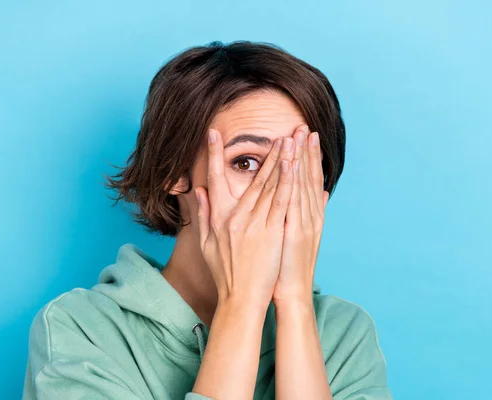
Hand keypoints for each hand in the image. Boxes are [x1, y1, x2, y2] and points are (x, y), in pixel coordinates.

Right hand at [195, 128, 295, 306]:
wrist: (241, 298)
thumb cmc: (225, 273)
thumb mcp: (206, 244)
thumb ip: (203, 214)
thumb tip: (198, 190)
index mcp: (220, 217)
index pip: (215, 179)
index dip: (213, 154)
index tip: (213, 133)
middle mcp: (237, 216)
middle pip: (253, 178)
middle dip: (267, 152)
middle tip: (278, 131)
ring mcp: (256, 224)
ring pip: (270, 186)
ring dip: (281, 161)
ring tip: (291, 139)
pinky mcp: (273, 232)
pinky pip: (282, 202)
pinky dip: (288, 181)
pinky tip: (294, 165)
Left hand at [273, 125, 328, 304]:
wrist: (291, 292)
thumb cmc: (288, 266)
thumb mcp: (300, 236)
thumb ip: (308, 212)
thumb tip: (322, 193)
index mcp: (309, 215)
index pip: (309, 180)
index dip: (309, 157)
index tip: (306, 136)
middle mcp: (310, 215)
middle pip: (309, 177)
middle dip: (307, 151)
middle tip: (305, 126)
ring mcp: (305, 222)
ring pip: (303, 184)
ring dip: (302, 159)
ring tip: (301, 135)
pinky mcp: (296, 231)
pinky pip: (294, 201)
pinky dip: (295, 181)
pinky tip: (293, 163)